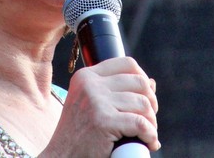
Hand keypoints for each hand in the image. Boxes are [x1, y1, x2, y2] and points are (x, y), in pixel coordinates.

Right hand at [40, 57, 159, 157]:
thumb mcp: (92, 106)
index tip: (145, 97)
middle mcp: (90, 84)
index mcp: (86, 76)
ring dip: (151, 122)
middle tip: (148, 120)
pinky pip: (140, 123)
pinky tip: (149, 143)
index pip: (126, 64)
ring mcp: (96, 101)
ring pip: (143, 103)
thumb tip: (151, 82)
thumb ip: (117, 92)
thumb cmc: (79, 135)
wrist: (62, 157)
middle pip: (139, 82)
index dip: (143, 78)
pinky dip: (150, 135)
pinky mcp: (104, 121)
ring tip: (146, 135)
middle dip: (151, 102)